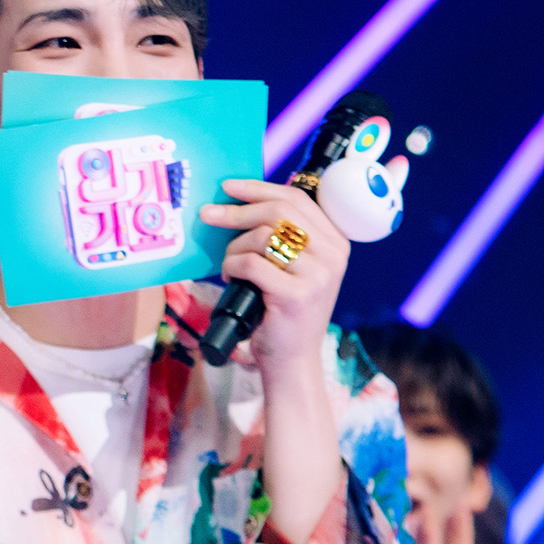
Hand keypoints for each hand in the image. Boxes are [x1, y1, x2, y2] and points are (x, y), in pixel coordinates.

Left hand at [200, 180, 348, 378]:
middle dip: (237, 210)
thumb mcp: (290, 266)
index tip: (228, 186)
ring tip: (231, 266)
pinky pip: (252, 264)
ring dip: (234, 248)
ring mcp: (319, 274)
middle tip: (208, 214)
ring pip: (263, 236)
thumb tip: (238, 198)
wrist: (291, 356)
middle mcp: (334, 254)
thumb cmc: (281, 307)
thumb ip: (281, 234)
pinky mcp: (297, 294)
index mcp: (335, 240)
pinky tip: (233, 280)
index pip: (296, 199)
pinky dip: (233, 268)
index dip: (258, 188)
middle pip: (278, 211)